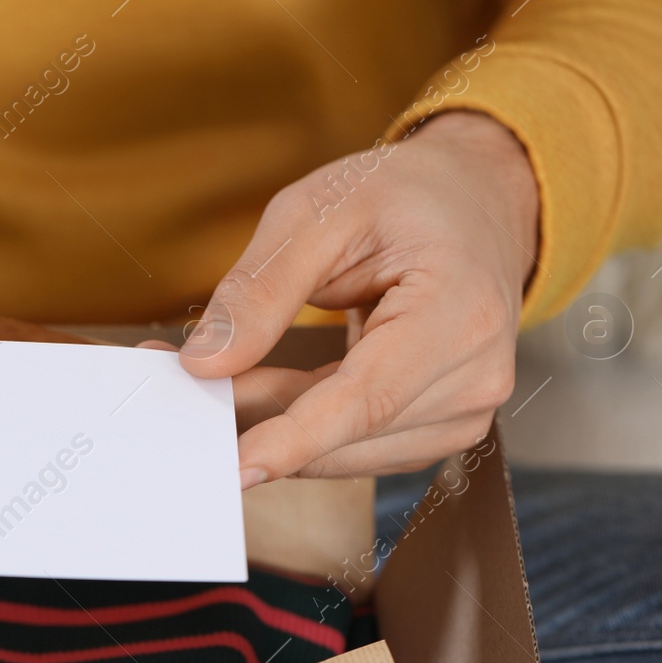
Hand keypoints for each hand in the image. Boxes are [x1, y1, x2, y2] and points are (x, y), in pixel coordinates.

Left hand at [174, 110, 538, 484]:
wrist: (477, 200)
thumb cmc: (405, 196)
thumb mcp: (320, 211)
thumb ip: (261, 289)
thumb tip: (205, 362)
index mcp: (460, 314)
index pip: (367, 399)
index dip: (295, 439)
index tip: (234, 466)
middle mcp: (477, 377)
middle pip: (348, 431)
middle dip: (259, 421)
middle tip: (183, 398)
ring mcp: (466, 411)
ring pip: (347, 450)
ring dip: (275, 427)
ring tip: (220, 387)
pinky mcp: (442, 427)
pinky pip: (359, 447)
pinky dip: (305, 430)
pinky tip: (263, 399)